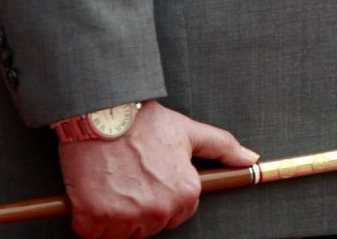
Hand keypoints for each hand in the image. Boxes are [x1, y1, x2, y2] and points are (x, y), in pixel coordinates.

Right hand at [58, 100, 257, 238]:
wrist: (97, 110)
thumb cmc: (139, 120)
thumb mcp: (185, 129)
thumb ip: (220, 146)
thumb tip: (250, 158)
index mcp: (184, 194)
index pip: (174, 214)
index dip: (157, 195)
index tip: (145, 176)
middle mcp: (158, 210)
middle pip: (147, 225)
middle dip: (135, 206)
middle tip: (125, 175)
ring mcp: (126, 217)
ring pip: (120, 232)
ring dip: (111, 214)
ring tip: (109, 180)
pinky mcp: (94, 219)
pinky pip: (92, 234)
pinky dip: (87, 218)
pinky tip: (90, 190)